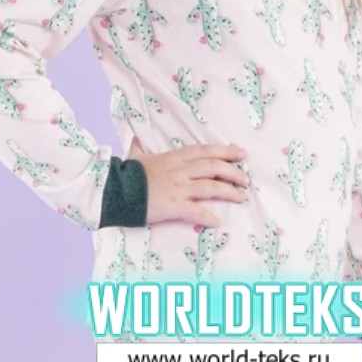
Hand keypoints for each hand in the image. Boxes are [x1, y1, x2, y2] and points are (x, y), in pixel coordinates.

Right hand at [128, 135, 250, 227]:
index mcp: (174, 158)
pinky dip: (208, 217)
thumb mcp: (135, 158)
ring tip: (241, 197)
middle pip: (214, 167)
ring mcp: (179, 188)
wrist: (115, 191)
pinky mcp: (174, 206)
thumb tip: (135, 139)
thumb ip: (139, 149)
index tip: (241, 153)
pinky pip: (196, 212)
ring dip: (229, 192)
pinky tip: (217, 223)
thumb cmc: (126, 176)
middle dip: (234, 172)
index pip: (205, 151)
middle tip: (246, 179)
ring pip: (211, 188)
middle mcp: (180, 171)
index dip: (226, 151)